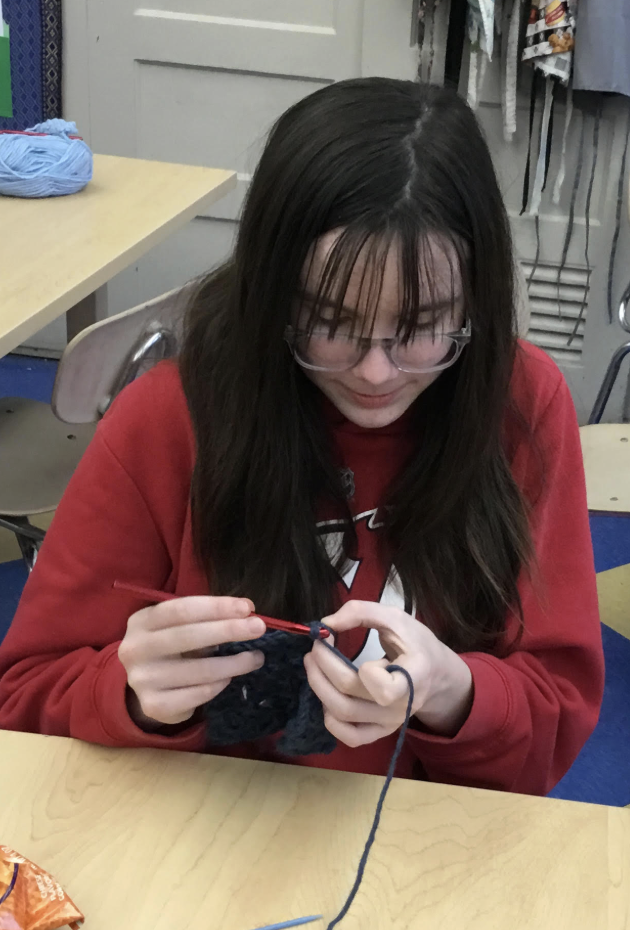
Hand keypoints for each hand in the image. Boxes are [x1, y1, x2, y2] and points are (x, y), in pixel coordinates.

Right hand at [118, 596, 265, 728]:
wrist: (147, 687)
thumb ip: (205, 617)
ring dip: (234, 663)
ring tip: (256, 657)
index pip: (181, 609)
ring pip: (199, 670)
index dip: (216, 607)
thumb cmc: (171, 647)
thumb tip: (246, 610)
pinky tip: (229, 678)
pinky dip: (219, 685)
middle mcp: (135, 649)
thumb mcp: (178, 627)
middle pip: (188, 636)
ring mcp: (142, 680)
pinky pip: (198, 694)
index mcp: (141, 621)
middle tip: (259, 627)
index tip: (247, 607)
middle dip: (229, 630)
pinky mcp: (154, 706)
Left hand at [304, 600, 472, 747]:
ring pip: (343, 713)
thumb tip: (326, 624)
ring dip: (319, 686)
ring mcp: (392, 722)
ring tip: (313, 664)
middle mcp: (404, 705)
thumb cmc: (416, 644)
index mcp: (415, 674)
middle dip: (323, 665)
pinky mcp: (382, 732)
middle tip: (316, 646)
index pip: (385, 689)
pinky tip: (326, 697)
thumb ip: (361, 612)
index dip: (363, 670)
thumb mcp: (395, 618)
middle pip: (350, 692)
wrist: (435, 675)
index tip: (351, 644)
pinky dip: (330, 720)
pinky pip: (350, 737)